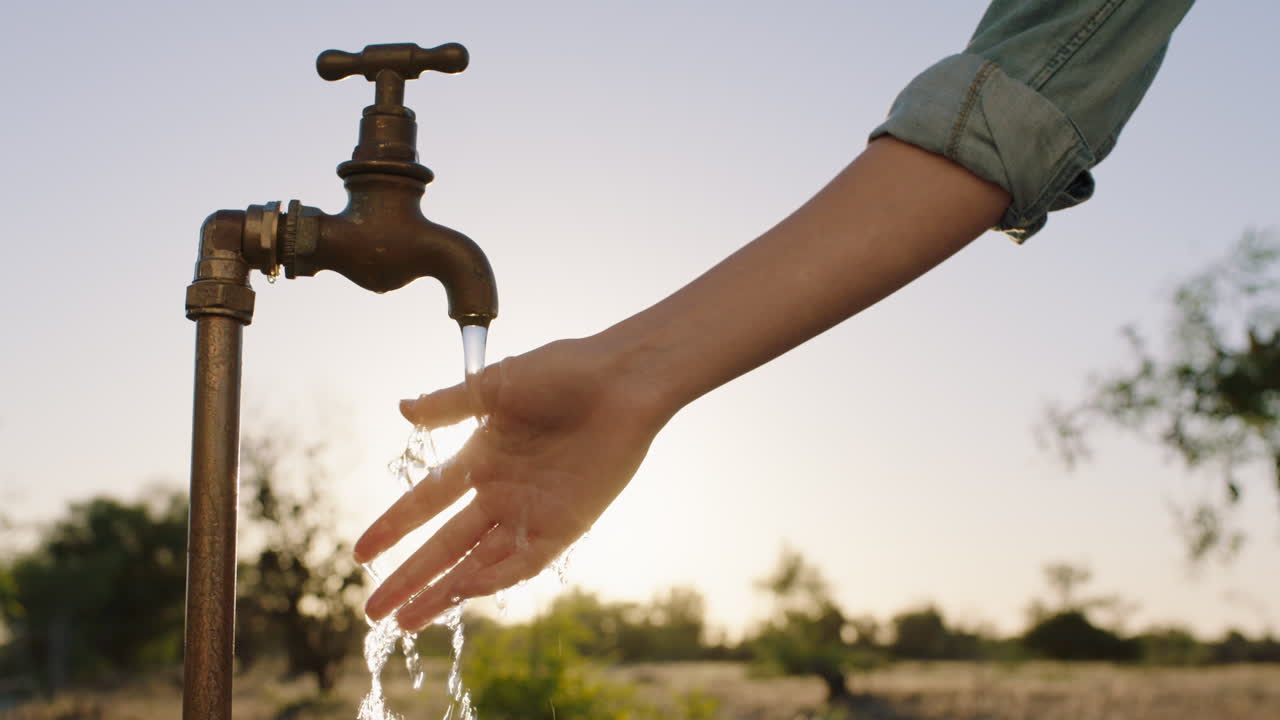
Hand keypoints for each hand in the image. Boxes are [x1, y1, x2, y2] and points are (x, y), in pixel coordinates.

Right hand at [355, 336, 670, 630]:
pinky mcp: (565, 525)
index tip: (360, 553)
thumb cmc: (562, 372)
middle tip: (373, 613)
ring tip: (407, 620)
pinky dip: (494, 578)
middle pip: (444, 545)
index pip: (425, 503)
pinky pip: (524, 561)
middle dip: (408, 578)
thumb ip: (448, 405)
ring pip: (477, 563)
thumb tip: (402, 409)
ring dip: (443, 592)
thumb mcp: (495, 386)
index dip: (392, 528)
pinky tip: (462, 593)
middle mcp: (501, 492)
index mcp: (480, 459)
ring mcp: (531, 512)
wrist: (620, 380)